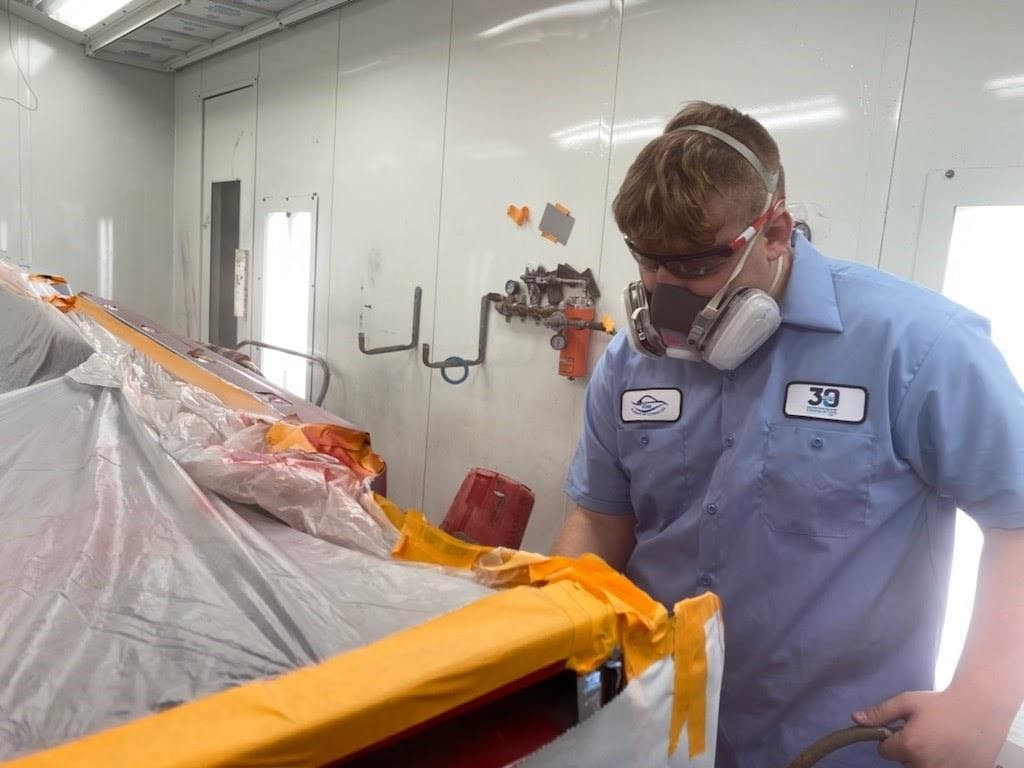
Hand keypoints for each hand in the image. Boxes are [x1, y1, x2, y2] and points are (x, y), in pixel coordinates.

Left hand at [852, 690, 1009, 766]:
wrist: (981, 709)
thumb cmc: (942, 704)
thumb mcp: (908, 702)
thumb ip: (880, 713)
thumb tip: (856, 719)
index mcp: (909, 747)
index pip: (884, 752)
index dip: (892, 739)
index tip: (905, 729)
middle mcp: (924, 766)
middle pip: (904, 762)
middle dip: (909, 750)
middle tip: (926, 733)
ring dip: (925, 759)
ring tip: (940, 741)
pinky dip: (944, 763)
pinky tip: (952, 750)